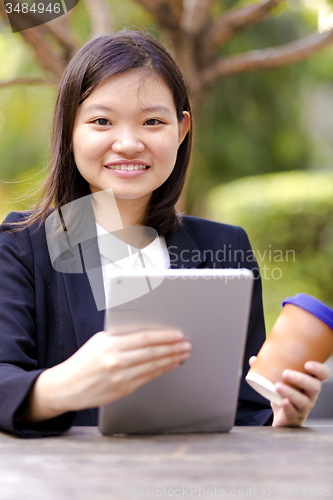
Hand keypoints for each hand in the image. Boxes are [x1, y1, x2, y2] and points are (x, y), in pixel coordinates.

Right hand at [25, 329, 191, 422]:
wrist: (66, 386)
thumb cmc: (84, 361)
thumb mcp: (99, 342)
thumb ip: (121, 337)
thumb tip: (148, 334)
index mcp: (110, 343)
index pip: (144, 338)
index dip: (164, 336)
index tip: (178, 334)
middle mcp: (115, 360)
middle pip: (151, 352)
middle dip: (172, 348)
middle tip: (187, 345)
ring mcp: (119, 376)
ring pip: (152, 366)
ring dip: (171, 360)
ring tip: (183, 355)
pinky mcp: (122, 389)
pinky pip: (147, 378)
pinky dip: (161, 371)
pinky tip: (170, 366)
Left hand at [249, 356, 330, 426]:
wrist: (282, 418)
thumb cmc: (285, 396)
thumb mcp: (278, 381)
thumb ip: (268, 369)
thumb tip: (254, 359)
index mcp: (309, 382)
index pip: (322, 374)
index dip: (319, 369)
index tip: (307, 364)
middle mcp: (310, 395)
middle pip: (314, 386)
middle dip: (301, 379)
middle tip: (286, 373)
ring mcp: (303, 407)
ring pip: (303, 401)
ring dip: (291, 393)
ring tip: (278, 386)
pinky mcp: (294, 417)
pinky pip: (294, 413)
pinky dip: (289, 407)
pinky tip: (283, 401)